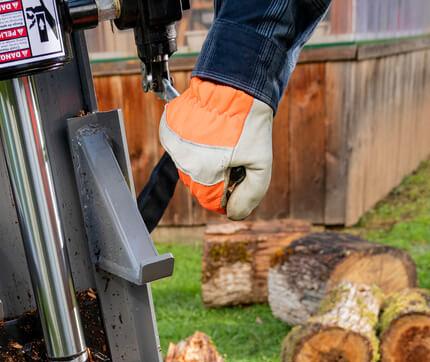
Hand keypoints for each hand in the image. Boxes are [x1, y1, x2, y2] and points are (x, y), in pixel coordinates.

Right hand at [159, 78, 272, 220]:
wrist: (237, 81)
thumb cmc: (250, 122)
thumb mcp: (262, 164)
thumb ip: (251, 196)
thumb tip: (233, 213)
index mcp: (202, 172)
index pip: (212, 200)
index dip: (230, 189)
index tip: (241, 170)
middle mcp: (182, 161)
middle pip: (201, 183)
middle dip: (219, 172)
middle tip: (235, 150)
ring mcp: (172, 143)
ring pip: (191, 165)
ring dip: (207, 157)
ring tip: (223, 137)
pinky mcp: (168, 128)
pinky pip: (181, 147)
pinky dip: (194, 143)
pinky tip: (210, 131)